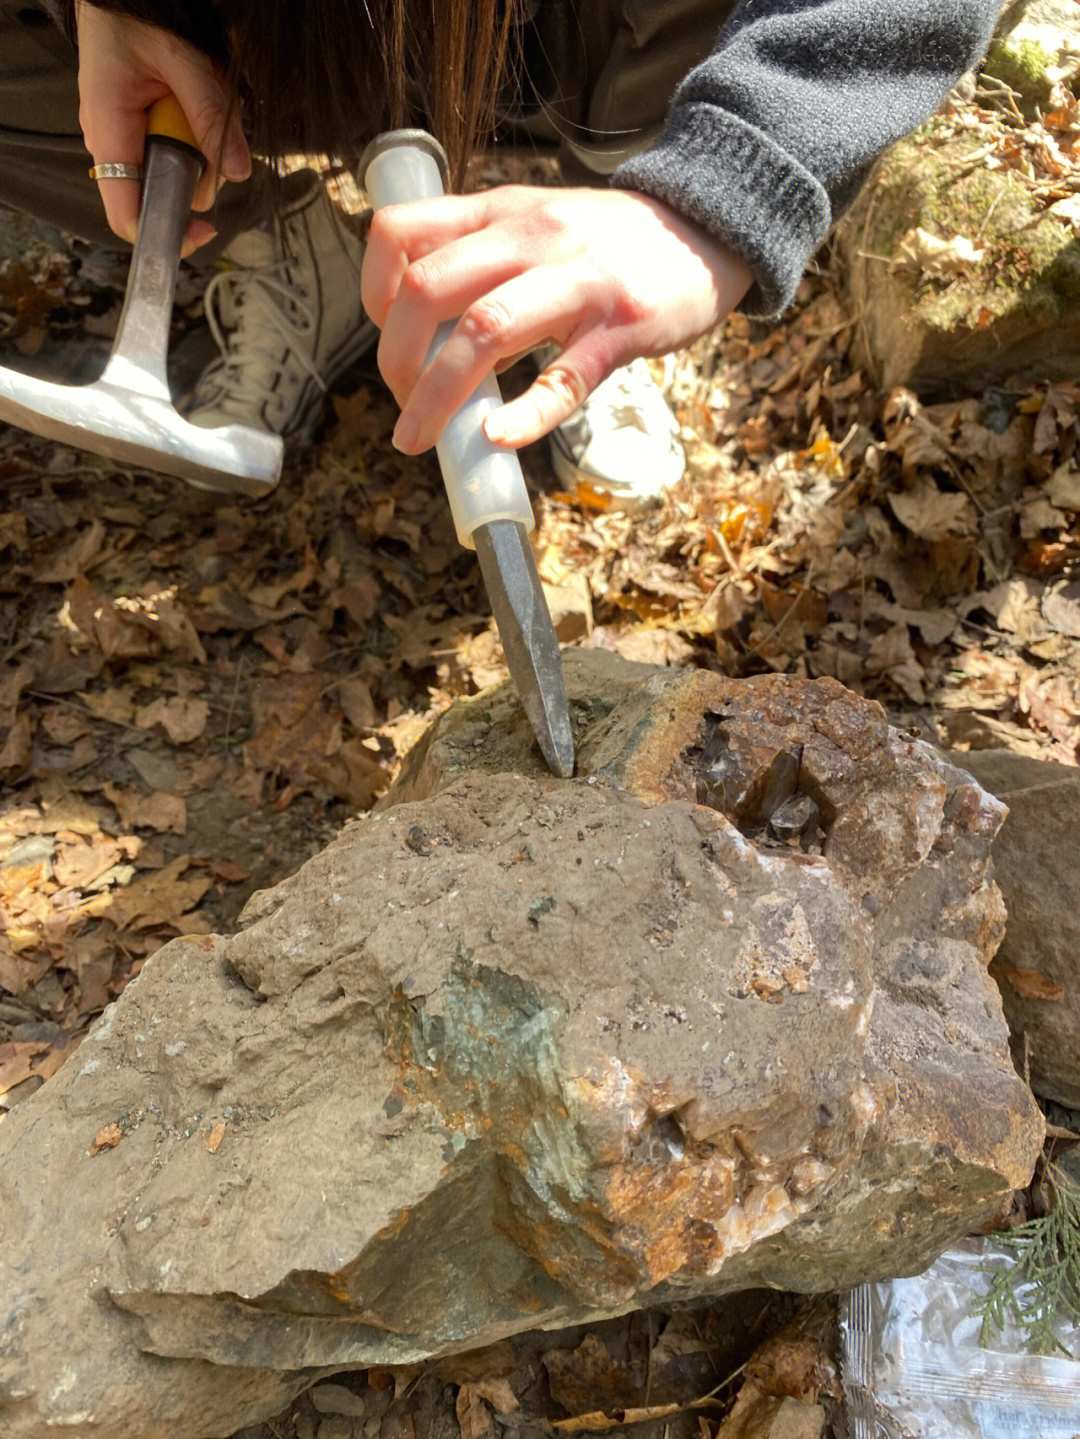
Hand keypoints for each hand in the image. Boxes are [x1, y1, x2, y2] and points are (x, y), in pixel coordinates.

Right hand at [74, 1, 250, 253]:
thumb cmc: (132, 14)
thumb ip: (211, 116)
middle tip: (213, 116)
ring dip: (207, 140)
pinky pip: (183, 147)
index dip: (168, 235)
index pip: (128, 216)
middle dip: (204, 168)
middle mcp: (114, 144)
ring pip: (183, 170)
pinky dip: (201, 127)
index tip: (208, 230)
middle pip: (169, 194)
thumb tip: (239, 172)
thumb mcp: (181, 59)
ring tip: (202, 89)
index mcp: (109, 134)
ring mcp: (129, 139)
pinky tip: (197, 91)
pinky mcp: (145, 130)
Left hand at [360, 184, 753, 453]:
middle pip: (428, 289)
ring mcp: (577, 281)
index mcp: (499, 213)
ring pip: (483, 329)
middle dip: (396, 359)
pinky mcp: (622, 327)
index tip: (389, 338)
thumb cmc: (610, 243)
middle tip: (404, 407)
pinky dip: (525, 415)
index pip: (400, 234)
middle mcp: (530, 237)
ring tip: (421, 439)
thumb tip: (430, 348)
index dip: (374, 294)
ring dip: (437, 394)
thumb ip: (483, 271)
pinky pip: (565, 376)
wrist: (707, 230)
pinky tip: (497, 439)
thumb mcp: (537, 229)